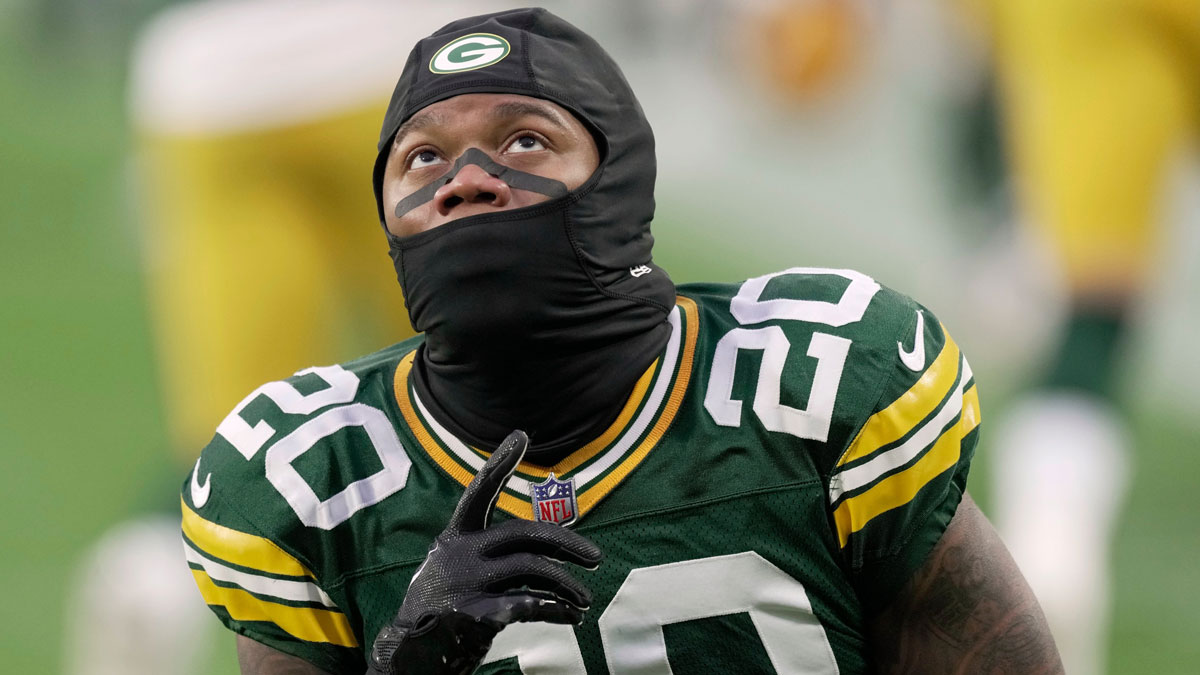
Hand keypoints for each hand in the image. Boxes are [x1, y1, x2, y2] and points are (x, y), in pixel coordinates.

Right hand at [368, 430, 602, 674]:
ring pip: (532, 569)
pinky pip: (528, 604)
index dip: (499, 464)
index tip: (521, 435)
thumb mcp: (455, 569)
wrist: (408, 656)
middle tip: (596, 557)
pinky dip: (556, 609)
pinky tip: (571, 616)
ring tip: (585, 600)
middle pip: (523, 533)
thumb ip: (491, 553)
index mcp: (455, 538)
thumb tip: (552, 549)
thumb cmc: (442, 608)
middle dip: (567, 543)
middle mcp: (458, 554)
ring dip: (567, 585)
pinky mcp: (473, 616)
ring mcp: (464, 584)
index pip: (478, 493)